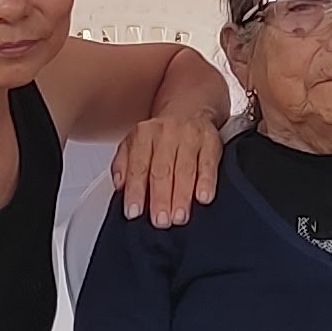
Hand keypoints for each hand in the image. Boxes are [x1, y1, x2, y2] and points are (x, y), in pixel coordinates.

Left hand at [115, 102, 225, 225]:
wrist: (190, 110)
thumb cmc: (161, 136)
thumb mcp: (135, 143)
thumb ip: (123, 164)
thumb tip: (119, 185)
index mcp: (144, 135)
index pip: (138, 167)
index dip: (136, 191)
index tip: (134, 212)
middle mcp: (167, 134)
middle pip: (162, 170)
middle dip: (160, 198)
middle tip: (161, 220)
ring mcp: (190, 137)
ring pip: (185, 169)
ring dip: (182, 196)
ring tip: (179, 216)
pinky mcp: (211, 141)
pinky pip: (209, 164)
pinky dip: (207, 182)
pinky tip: (203, 197)